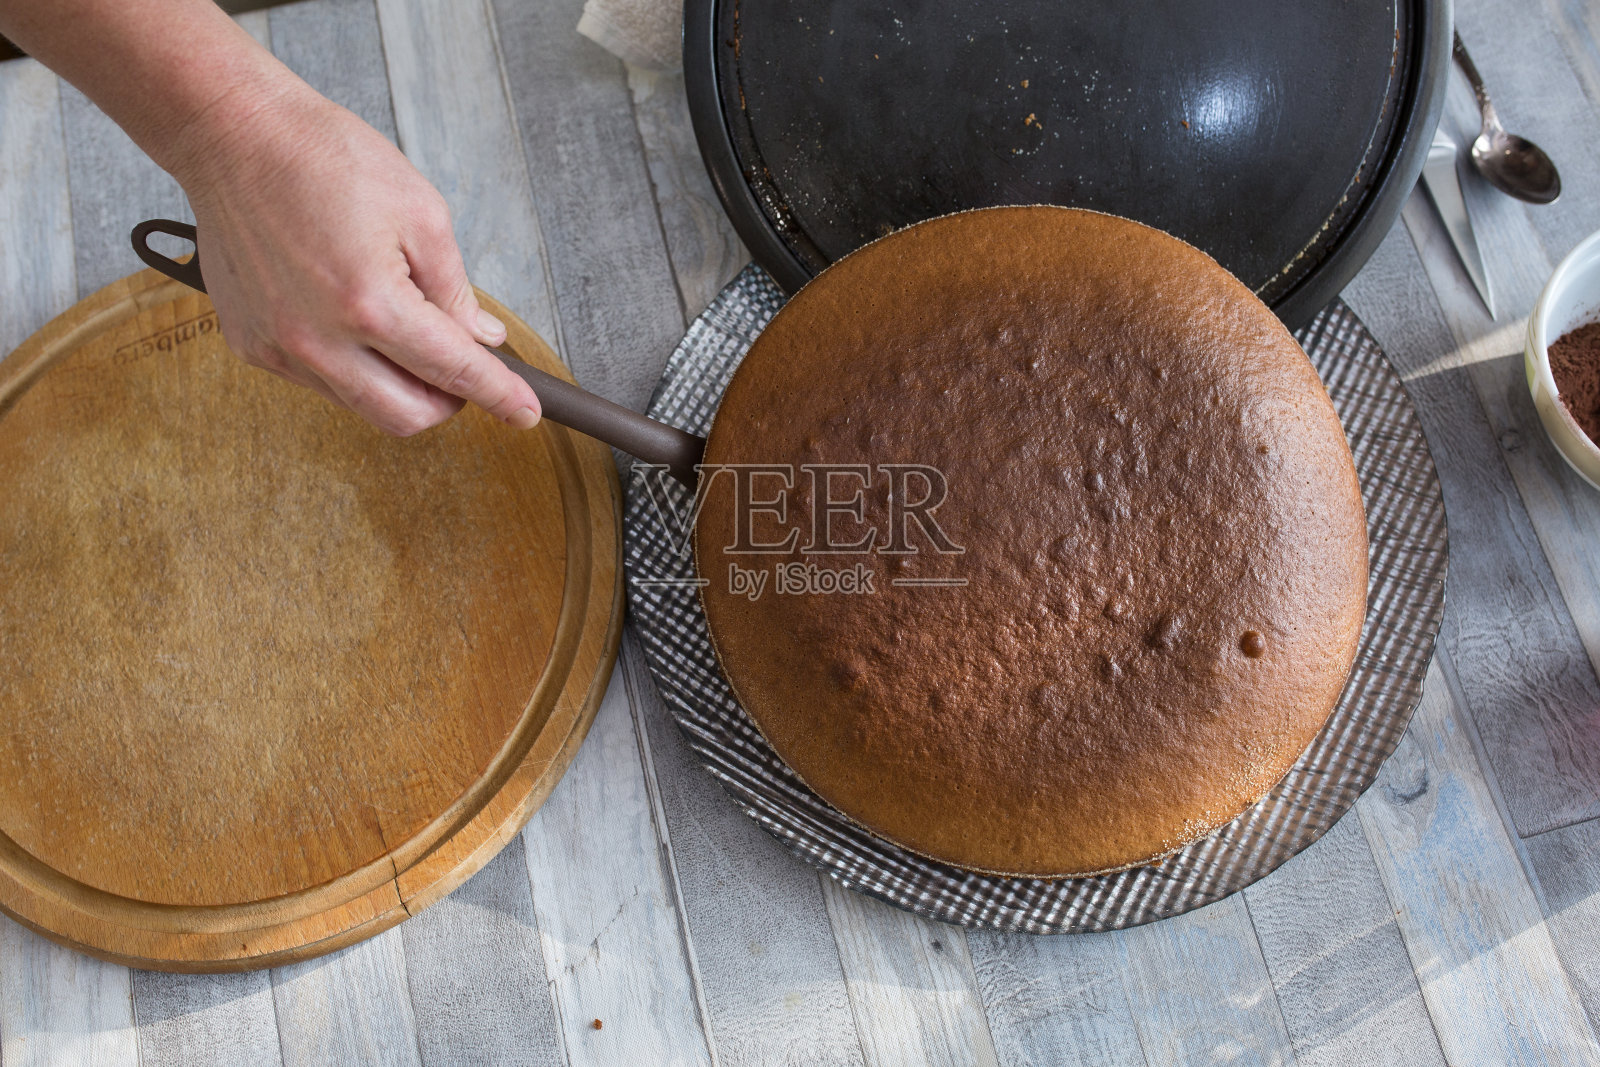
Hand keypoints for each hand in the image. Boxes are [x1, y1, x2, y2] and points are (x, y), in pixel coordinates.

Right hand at [174, 83, 540, 434]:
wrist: (233, 136)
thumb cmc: (323, 157)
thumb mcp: (420, 212)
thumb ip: (455, 289)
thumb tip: (480, 338)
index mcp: (370, 304)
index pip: (453, 372)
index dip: (499, 396)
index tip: (524, 413)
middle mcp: (319, 339)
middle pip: (406, 417)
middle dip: (446, 401)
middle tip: (457, 364)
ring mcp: (280, 348)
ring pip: (362, 406)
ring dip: (397, 383)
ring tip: (397, 322)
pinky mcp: (252, 346)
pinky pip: (319, 382)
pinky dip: (351, 365)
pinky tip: (349, 317)